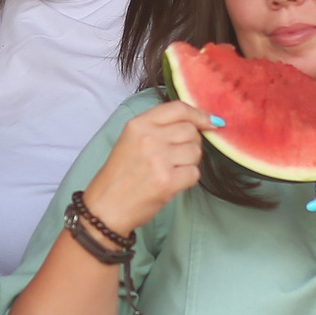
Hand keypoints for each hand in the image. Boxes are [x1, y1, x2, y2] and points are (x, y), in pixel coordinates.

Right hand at [84, 101, 221, 234]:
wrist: (106, 206)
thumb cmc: (120, 174)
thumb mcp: (131, 139)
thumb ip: (159, 127)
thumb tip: (201, 121)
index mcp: (138, 124)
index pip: (179, 108)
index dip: (199, 114)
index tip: (209, 121)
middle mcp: (149, 138)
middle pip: (191, 131)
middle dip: (191, 143)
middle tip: (177, 157)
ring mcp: (158, 159)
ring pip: (196, 152)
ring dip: (190, 162)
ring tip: (171, 170)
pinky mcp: (167, 181)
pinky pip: (195, 173)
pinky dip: (188, 179)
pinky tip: (172, 182)